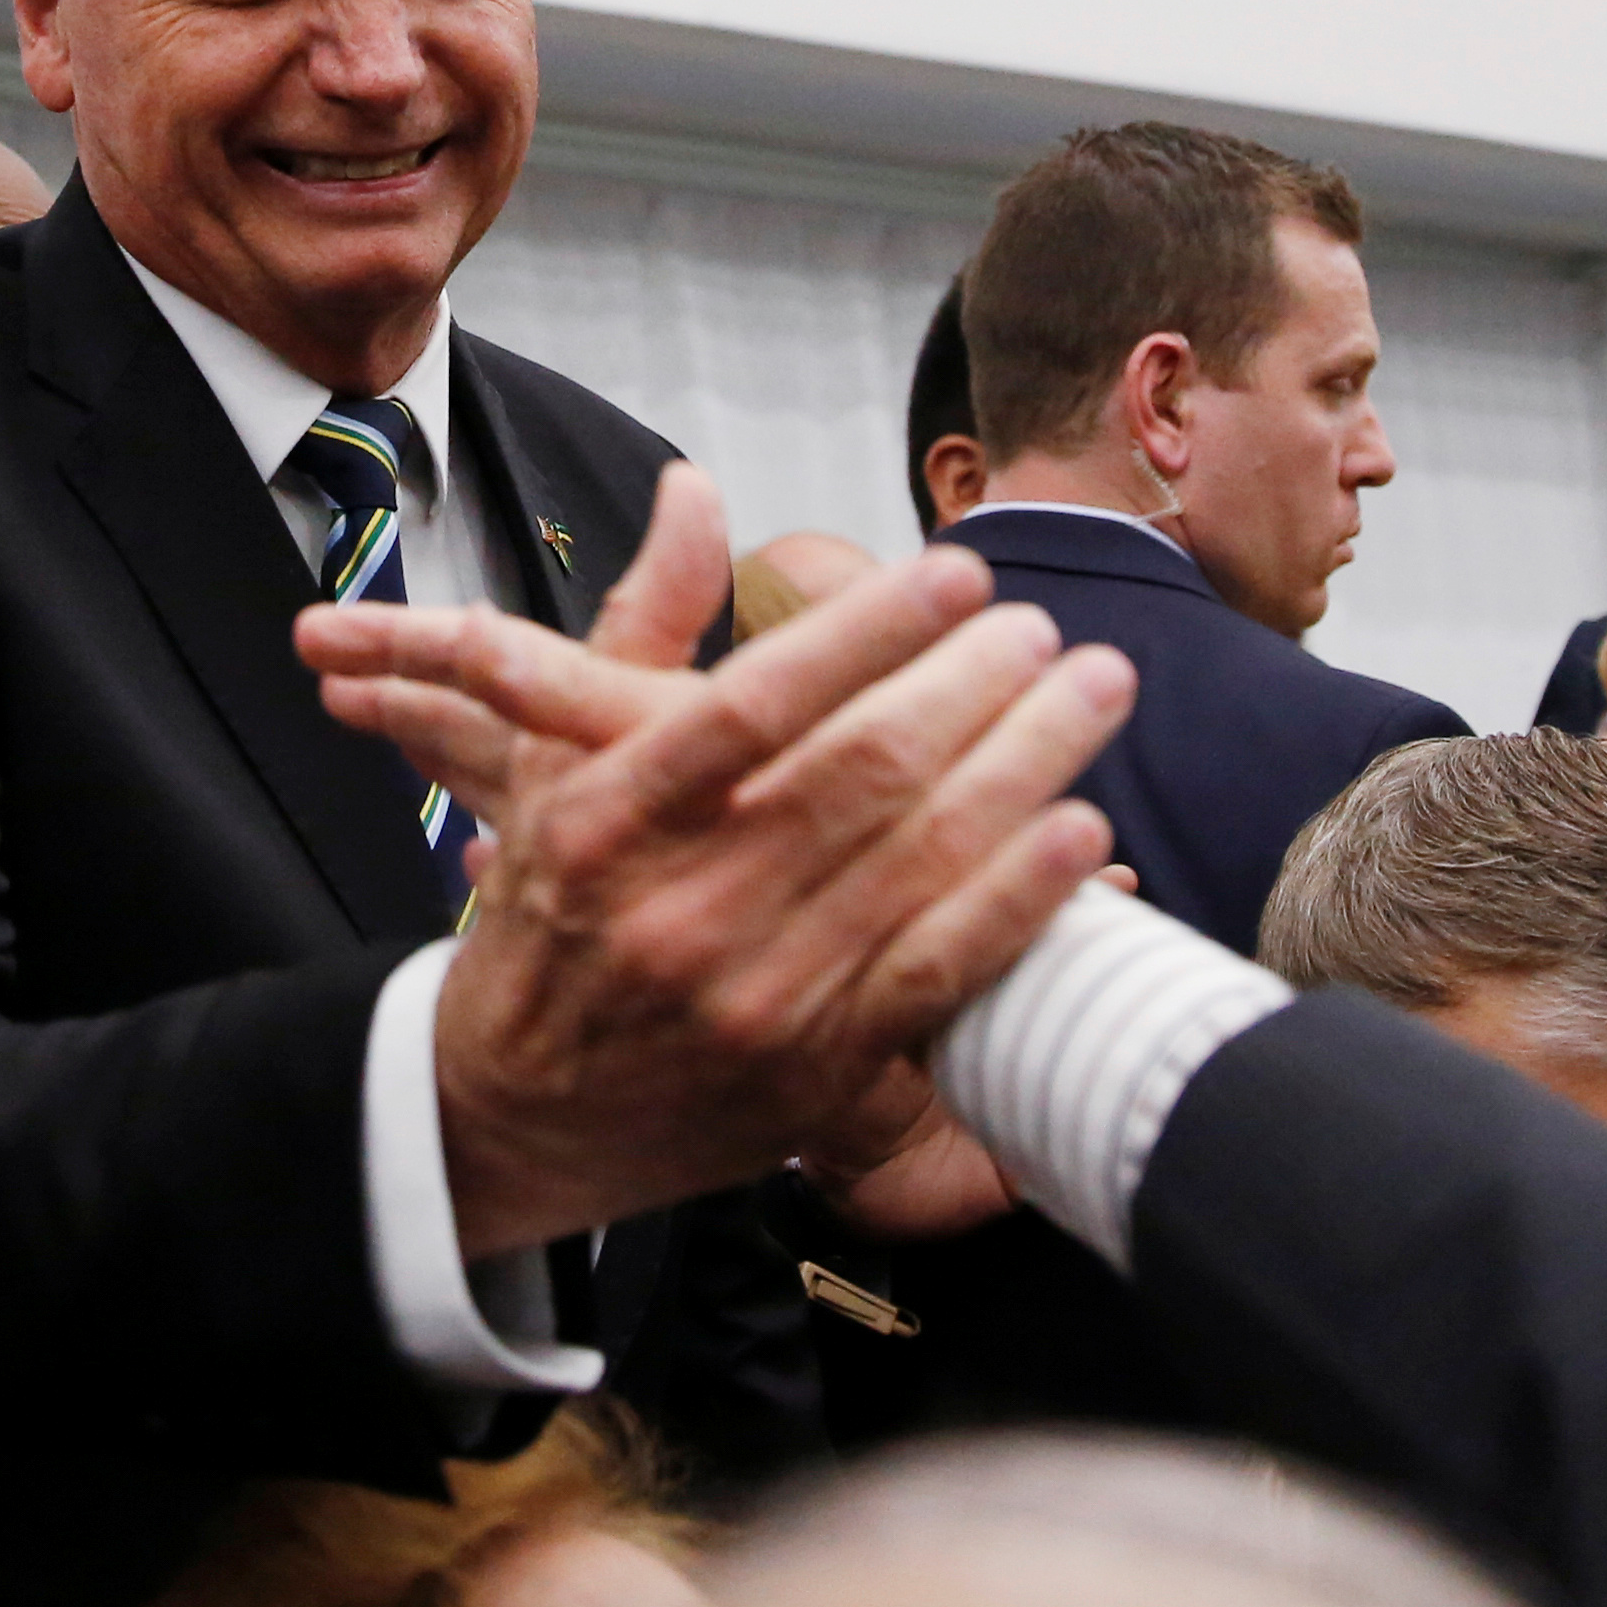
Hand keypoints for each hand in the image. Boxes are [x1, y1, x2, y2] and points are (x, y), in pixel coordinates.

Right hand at [295, 465, 1131, 1254]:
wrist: (513, 1117)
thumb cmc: (549, 916)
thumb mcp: (553, 763)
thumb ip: (638, 623)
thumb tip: (693, 489)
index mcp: (609, 819)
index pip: (757, 701)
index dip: (870, 631)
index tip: (955, 573)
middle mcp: (679, 911)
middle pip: (859, 772)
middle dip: (973, 685)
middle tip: (1041, 627)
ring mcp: (752, 1000)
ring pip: (918, 861)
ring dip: (1026, 763)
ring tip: (1093, 691)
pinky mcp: (813, 1073)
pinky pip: (940, 972)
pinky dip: (1020, 897)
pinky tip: (1082, 828)